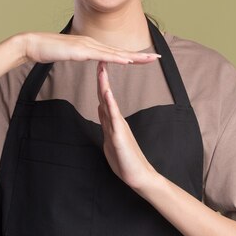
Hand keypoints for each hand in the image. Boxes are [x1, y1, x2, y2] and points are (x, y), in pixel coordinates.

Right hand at [20, 32, 160, 64]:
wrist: (33, 44)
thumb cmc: (48, 50)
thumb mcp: (68, 54)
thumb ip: (80, 55)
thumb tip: (87, 57)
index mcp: (91, 46)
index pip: (115, 52)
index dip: (132, 55)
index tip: (146, 59)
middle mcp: (92, 43)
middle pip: (120, 51)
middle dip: (140, 55)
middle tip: (157, 58)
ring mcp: (87, 46)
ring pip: (115, 53)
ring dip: (133, 56)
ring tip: (149, 59)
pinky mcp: (81, 51)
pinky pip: (102, 56)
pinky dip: (116, 58)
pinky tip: (127, 61)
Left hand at [96, 60, 157, 189]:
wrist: (138, 176)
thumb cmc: (124, 160)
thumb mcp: (110, 138)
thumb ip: (106, 123)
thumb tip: (100, 108)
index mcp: (112, 121)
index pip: (103, 98)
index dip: (99, 83)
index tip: (97, 68)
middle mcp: (116, 120)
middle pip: (105, 95)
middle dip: (101, 77)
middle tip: (99, 59)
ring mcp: (118, 126)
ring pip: (109, 102)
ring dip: (104, 85)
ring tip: (102, 70)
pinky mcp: (119, 136)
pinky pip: (113, 117)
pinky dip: (110, 104)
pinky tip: (107, 93)